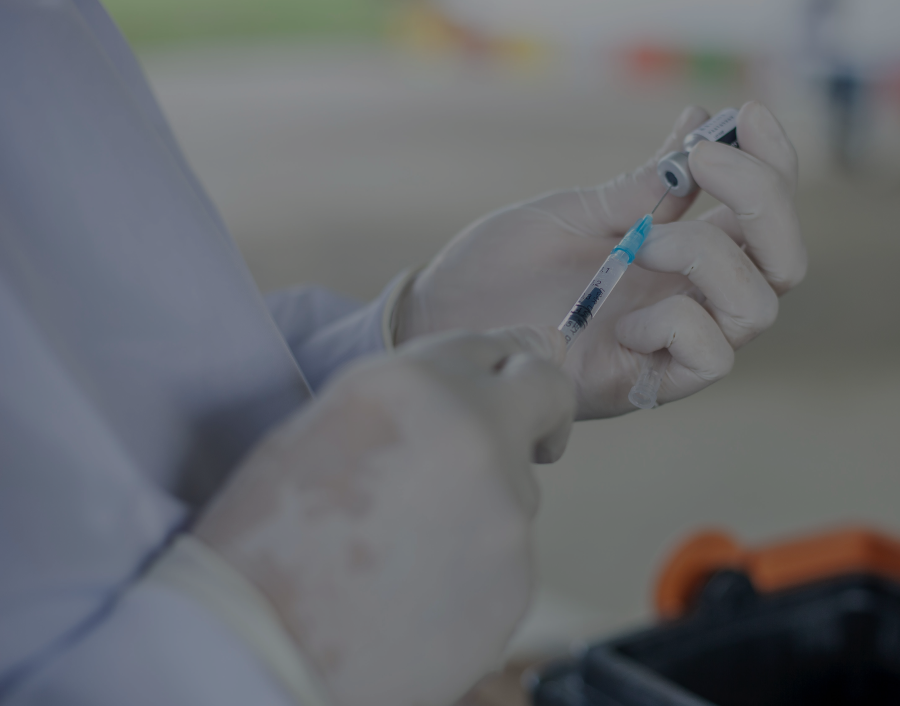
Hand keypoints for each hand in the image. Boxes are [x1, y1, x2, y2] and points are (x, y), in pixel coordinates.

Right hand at [195, 326, 573, 705]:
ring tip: (405, 550)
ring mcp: (507, 511)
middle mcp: (478, 433)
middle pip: (546, 394)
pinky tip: (417, 593)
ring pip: (519, 490)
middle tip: (530, 435)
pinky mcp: (519, 583)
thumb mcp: (325, 427)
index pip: (494, 345)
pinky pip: (508, 560)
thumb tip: (468, 395)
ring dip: (484, 506)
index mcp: (417, 381)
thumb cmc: (264, 538)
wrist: (256, 649)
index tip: (499, 390)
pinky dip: (475, 571)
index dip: (494, 371)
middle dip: (539, 409)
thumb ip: (410, 399)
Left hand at [397, 101, 805, 418]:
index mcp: (682, 255)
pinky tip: (622, 317)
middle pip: (785, 264)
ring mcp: (670, 343)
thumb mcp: (578, 212)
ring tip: (640, 243)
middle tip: (700, 166)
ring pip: (759, 307)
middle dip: (763, 202)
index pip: (765, 216)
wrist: (442, 320)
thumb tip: (703, 122)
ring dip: (709, 255)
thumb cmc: (500, 266)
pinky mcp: (643, 384)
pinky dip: (677, 324)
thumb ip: (645, 185)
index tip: (745, 112)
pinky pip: (711, 358)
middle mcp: (689, 300)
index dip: (774, 162)